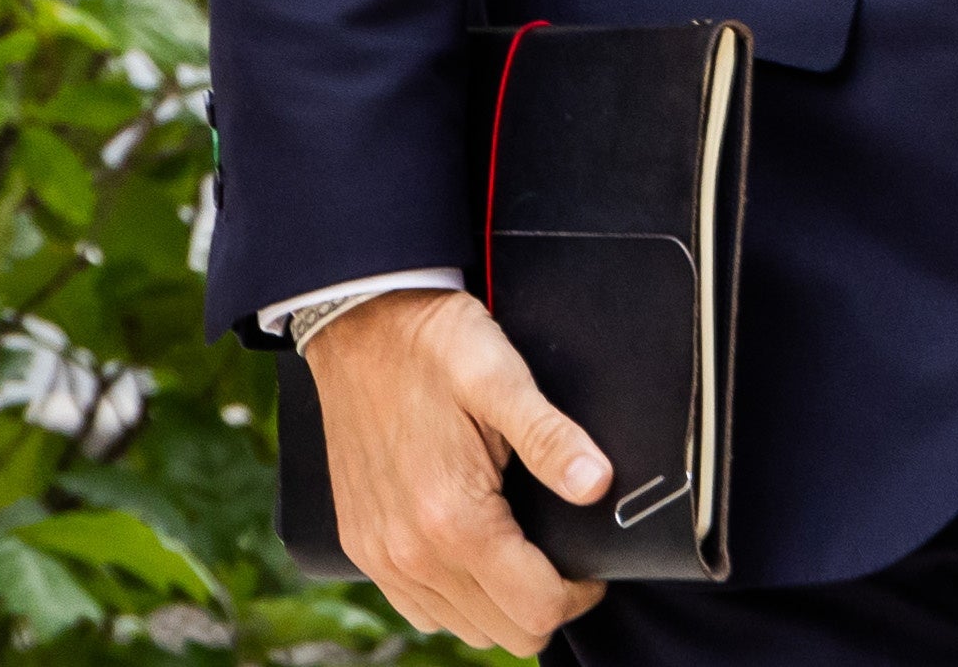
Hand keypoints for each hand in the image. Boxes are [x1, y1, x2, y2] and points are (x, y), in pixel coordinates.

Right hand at [308, 289, 613, 654]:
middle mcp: (410, 552)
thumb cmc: (434, 346)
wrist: (359, 324)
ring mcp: (379, 555)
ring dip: (501, 603)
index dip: (579, 594)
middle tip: (564, 557)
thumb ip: (551, 437)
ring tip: (523, 551)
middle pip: (503, 633)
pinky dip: (456, 598)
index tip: (592, 565)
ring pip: (462, 627)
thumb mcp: (501, 377)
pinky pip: (419, 609)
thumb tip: (598, 485)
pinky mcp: (360, 546)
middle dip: (546, 603)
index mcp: (453, 519)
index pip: (536, 609)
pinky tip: (474, 554)